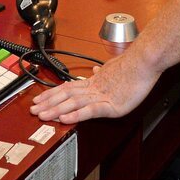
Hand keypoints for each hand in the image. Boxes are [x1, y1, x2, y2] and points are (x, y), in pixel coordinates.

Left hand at [29, 51, 160, 123]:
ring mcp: (102, 96)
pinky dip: (76, 114)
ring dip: (56, 109)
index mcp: (95, 81)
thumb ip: (104, 72)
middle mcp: (95, 88)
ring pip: (74, 102)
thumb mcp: (116, 68)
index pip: (68, 87)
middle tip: (34, 110)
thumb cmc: (135, 65)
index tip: (40, 99)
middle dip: (49, 103)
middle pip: (66, 95)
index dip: (52, 93)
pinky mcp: (111, 105)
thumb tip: (97, 71)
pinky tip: (65, 118)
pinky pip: (90, 110)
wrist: (146, 60)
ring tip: (43, 115)